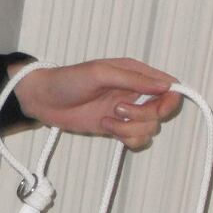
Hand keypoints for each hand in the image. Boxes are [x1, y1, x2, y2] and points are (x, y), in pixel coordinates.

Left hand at [12, 58, 181, 150]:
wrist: (42, 100)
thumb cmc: (67, 80)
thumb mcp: (100, 73)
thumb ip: (133, 79)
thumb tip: (165, 86)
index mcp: (136, 73)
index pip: (169, 87)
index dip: (169, 100)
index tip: (157, 109)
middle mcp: (135, 92)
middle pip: (162, 111)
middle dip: (144, 115)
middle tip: (118, 110)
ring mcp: (126, 112)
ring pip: (149, 128)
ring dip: (130, 128)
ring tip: (108, 119)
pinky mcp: (116, 128)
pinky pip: (136, 139)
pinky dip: (125, 138)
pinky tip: (106, 127)